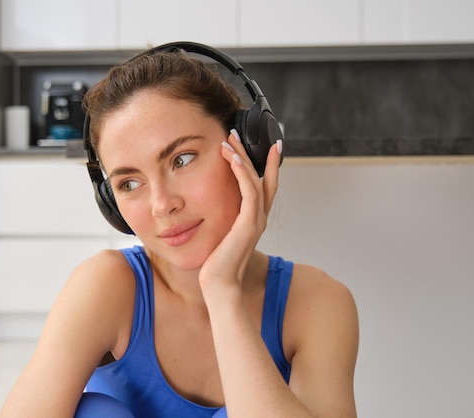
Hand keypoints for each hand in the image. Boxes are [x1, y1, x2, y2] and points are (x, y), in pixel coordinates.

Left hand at [198, 128, 281, 291]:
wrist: (219, 285)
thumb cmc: (215, 264)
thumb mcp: (218, 236)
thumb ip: (220, 222)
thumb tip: (206, 209)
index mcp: (253, 220)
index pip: (264, 186)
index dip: (266, 165)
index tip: (265, 145)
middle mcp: (259, 219)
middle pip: (263, 178)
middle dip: (252, 153)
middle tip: (238, 133)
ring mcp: (256, 221)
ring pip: (255, 180)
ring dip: (242, 157)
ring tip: (230, 139)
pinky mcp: (248, 224)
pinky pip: (249, 191)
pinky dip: (242, 173)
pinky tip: (233, 158)